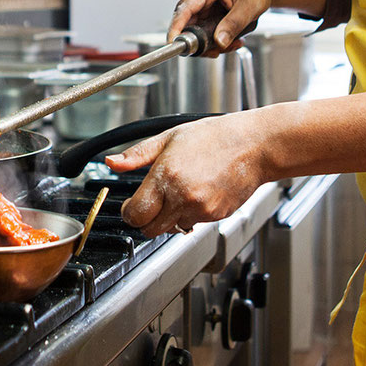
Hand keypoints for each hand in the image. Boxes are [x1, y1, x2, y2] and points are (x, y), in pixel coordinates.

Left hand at [105, 110, 271, 236]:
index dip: (129, 212)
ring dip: (170, 217)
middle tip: (153, 202)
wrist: (253, 145)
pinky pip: (193, 224)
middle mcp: (182, 196)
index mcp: (166, 175)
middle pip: (149, 229)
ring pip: (171, 229)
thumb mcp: (169, 137)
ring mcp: (200, 209)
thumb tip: (112, 163)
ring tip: (182, 191)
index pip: (135, 213)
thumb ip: (137, 155)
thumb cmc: (215, 136)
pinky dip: (191, 214)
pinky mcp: (215, 216)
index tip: (132, 205)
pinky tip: (199, 192)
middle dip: (147, 218)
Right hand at [168, 0, 276, 55]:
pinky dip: (213, 37)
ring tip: (232, 43)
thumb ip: (233, 25)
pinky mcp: (202, 9)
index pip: (184, 8)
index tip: (174, 44)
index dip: (176, 28)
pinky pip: (201, 28)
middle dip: (202, 42)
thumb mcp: (250, 7)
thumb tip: (219, 42)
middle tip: (221, 50)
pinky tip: (229, 39)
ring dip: (210, 42)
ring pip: (194, 29)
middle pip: (187, 23)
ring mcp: (198, 0)